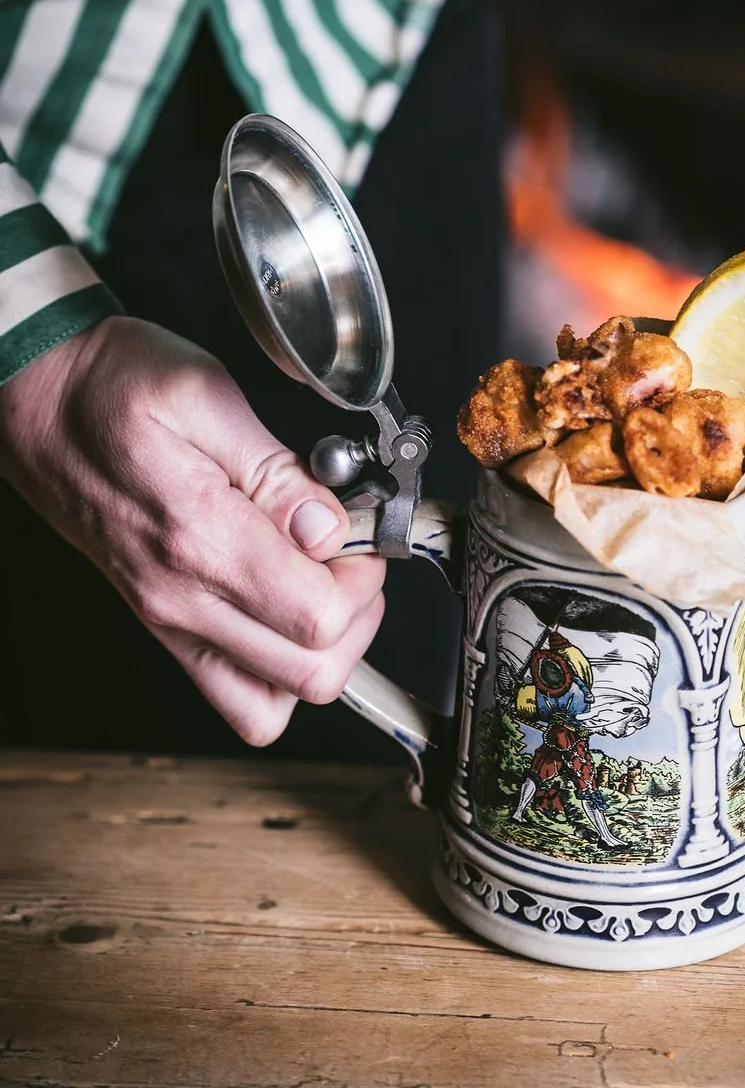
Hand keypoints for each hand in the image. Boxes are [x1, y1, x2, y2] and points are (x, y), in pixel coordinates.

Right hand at [0, 317, 385, 744]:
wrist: (36, 399)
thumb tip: (328, 529)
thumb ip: (275, 470)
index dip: (365, 577)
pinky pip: (234, 694)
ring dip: (323, 652)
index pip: (319, 615)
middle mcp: (181, 596)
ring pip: (274, 702)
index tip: (362, 531)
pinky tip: (286, 609)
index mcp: (199, 537)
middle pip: (312, 674)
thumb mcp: (202, 393)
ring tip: (324, 585)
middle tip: (352, 558)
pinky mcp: (162, 624)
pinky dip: (278, 672)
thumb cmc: (111, 385)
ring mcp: (168, 620)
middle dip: (358, 618)